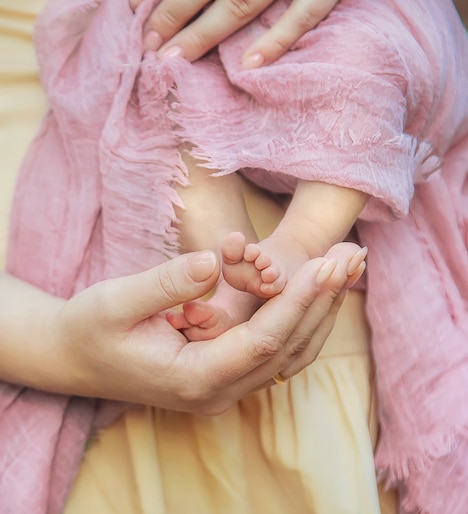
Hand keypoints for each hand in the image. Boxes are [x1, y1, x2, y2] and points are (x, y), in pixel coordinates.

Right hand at [44, 244, 361, 413]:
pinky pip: (275, 350)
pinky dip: (300, 318)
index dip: (298, 301)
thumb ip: (166, 283)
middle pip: (288, 349)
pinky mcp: (224, 373)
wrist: (73, 358)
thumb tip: (215, 261)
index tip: (326, 264)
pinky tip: (316, 290)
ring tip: (346, 268)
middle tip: (352, 257)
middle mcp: (217, 391)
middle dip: (322, 301)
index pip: (263, 340)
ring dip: (319, 310)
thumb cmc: (91, 328)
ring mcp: (223, 387)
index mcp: (193, 377)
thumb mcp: (116, 300)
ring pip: (289, 354)